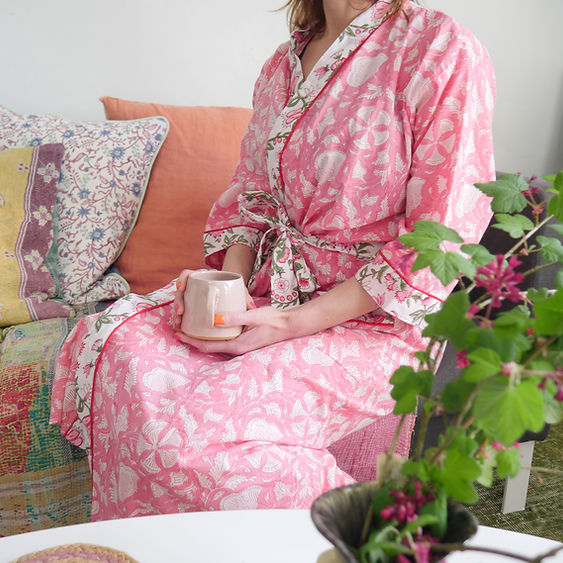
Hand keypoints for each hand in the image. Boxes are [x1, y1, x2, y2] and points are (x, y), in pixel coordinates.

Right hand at [172, 269, 255, 331]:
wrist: (235, 296)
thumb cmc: (237, 292)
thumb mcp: (241, 292)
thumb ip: (245, 297)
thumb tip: (250, 307)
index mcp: (205, 278)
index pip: (188, 274)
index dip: (182, 279)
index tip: (181, 288)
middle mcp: (196, 287)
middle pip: (181, 290)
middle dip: (178, 301)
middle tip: (181, 311)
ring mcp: (193, 297)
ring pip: (180, 302)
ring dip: (177, 311)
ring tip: (178, 321)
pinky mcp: (193, 308)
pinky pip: (183, 312)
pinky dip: (180, 319)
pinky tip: (179, 326)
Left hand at [173, 305, 293, 355]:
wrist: (289, 325)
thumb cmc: (273, 320)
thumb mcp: (253, 316)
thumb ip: (235, 317)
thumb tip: (214, 319)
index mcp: (236, 345)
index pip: (207, 346)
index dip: (191, 340)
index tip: (177, 333)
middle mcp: (236, 348)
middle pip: (208, 346)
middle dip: (193, 339)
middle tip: (179, 328)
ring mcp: (240, 345)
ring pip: (215, 343)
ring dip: (202, 336)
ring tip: (189, 326)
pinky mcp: (243, 340)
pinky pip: (223, 339)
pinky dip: (212, 334)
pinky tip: (209, 324)